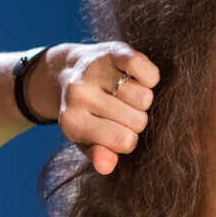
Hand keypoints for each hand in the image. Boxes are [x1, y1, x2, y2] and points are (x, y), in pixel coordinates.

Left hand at [35, 42, 160, 173]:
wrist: (67, 70)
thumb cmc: (84, 113)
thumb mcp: (85, 140)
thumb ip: (97, 155)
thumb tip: (106, 165)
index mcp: (72, 122)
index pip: (124, 141)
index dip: (129, 139)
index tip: (118, 131)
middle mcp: (79, 95)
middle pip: (138, 120)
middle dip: (136, 120)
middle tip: (121, 111)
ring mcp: (94, 71)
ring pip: (144, 97)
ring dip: (143, 99)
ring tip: (126, 96)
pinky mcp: (110, 51)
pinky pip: (142, 67)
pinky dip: (148, 76)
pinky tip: (135, 79)